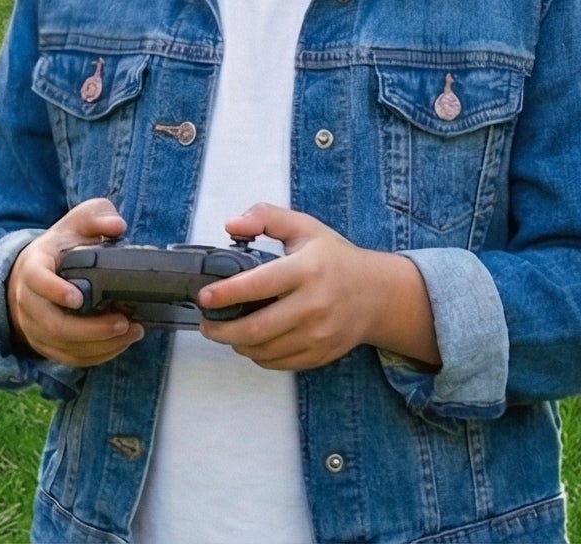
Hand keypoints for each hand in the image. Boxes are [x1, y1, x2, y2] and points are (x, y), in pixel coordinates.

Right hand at [6, 197, 145, 366]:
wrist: (34, 275)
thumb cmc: (61, 248)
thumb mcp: (76, 224)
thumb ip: (96, 217)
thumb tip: (117, 225)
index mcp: (33, 266)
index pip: (37, 280)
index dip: (55, 291)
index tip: (78, 298)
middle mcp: (28, 300)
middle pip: (54, 324)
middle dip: (91, 329)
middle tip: (123, 321)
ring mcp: (35, 327)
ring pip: (66, 346)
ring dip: (102, 344)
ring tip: (132, 331)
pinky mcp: (47, 346)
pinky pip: (72, 359)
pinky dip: (99, 355)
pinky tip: (121, 343)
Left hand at [199, 203, 438, 372]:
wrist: (376, 294)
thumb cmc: (334, 258)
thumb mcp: (302, 226)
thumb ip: (264, 216)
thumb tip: (231, 224)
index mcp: (305, 270)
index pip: (259, 284)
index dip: (227, 293)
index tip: (204, 296)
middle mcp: (314, 306)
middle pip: (259, 327)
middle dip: (223, 330)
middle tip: (205, 324)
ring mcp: (319, 335)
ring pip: (267, 350)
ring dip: (238, 344)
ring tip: (222, 333)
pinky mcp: (322, 354)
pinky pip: (282, 363)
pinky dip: (259, 356)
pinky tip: (249, 343)